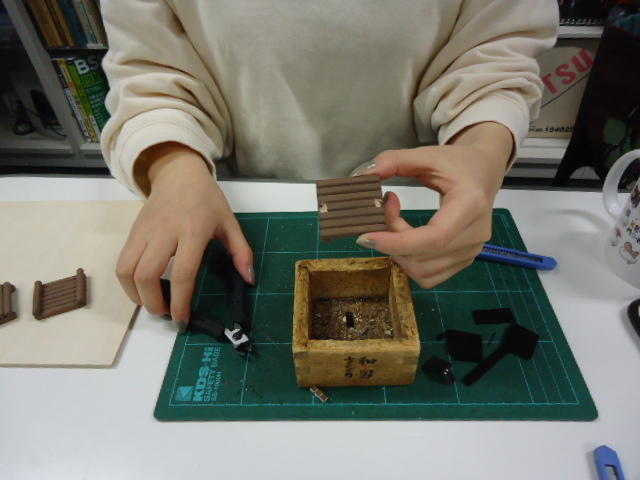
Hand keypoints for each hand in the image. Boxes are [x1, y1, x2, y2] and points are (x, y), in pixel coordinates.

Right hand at [116, 142, 252, 328]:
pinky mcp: (132, 232)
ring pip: (127, 270)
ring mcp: (144, 232)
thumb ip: (241, 251)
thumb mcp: (230, 222)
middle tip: (166, 314)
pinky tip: (142, 289)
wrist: (178, 174)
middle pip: (147, 276)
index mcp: (193, 231)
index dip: (180, 301)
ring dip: (136, 295)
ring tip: (152, 303)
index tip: (182, 319)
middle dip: (153, 303)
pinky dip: (127, 283)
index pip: (182, 272)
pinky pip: (121, 263)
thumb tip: (249, 279)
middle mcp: (164, 232)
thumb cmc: (206, 200)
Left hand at [356, 122, 512, 288]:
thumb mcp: (427, 154)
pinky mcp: (464, 260)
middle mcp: (475, 234)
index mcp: (470, 205)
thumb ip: (395, 160)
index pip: (434, 238)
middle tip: (384, 212)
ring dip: (398, 253)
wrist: (483, 172)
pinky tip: (405, 240)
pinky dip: (409, 262)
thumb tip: (367, 173)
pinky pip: (429, 276)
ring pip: (423, 272)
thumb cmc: (457, 163)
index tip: (366, 236)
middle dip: (392, 242)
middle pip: (423, 257)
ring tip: (395, 224)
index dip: (397, 242)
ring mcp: (472, 251)